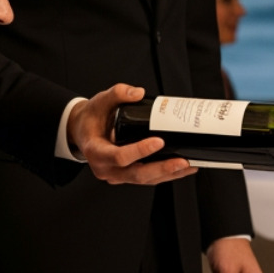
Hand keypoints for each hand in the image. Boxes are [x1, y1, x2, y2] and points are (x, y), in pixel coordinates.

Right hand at [68, 84, 198, 185]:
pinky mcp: (126, 176)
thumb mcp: (100, 101)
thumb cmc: (92, 117)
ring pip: (144, 179)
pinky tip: (182, 169)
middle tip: (182, 161)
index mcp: (96, 151)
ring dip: (168, 174)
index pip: (119, 156)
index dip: (140, 151)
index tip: (158, 141)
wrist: (83, 130)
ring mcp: (117, 175)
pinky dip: (165, 175)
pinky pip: (147, 178)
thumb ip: (117, 93)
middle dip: (162, 169)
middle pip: (137, 174)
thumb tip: (138, 92)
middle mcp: (106, 168)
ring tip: (189, 165)